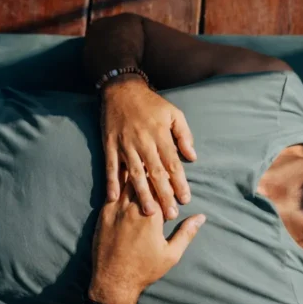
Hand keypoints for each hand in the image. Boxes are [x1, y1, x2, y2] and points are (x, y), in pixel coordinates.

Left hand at [89, 171, 205, 303]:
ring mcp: (115, 210)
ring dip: (135, 172)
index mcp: (151, 216)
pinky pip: (112, 192)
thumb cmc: (145, 270)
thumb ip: (186, 233)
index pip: (160, 187)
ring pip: (126, 182)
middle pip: (142, 180)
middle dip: (150, 168)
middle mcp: (132, 209)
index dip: (166, 174)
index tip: (171, 163)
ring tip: (140, 158)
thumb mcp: (171, 254)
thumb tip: (201, 217)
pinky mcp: (103, 215)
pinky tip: (123, 175)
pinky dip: (120, 182)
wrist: (112, 281)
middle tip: (155, 155)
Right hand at [101, 75, 196, 220]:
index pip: (173, 164)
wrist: (121, 89)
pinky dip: (111, 183)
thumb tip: (192, 157)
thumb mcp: (174, 113)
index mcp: (160, 136)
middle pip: (155, 173)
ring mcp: (125, 145)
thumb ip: (184, 135)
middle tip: (171, 214)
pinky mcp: (110, 146)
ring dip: (142, 194)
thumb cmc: (152, 103)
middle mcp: (143, 142)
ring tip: (149, 212)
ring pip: (135, 174)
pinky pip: (111, 167)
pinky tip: (113, 199)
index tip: (186, 199)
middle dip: (164, 195)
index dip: (179, 183)